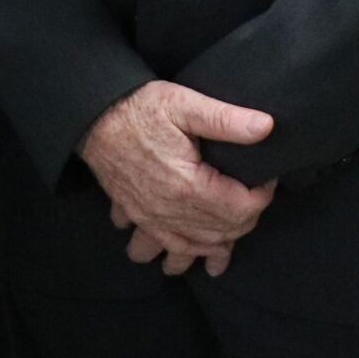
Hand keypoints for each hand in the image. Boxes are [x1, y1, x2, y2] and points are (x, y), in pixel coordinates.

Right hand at [79, 82, 275, 276]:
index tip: (266, 177)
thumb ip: (225, 118)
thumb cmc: (138, 109)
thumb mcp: (183, 104)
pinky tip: (185, 247)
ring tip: (226, 243)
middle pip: (221, 233)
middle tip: (254, 196)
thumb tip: (266, 126)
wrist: (92, 118)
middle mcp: (169, 212)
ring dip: (212, 249)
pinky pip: (159, 248)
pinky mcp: (135, 217)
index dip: (263, 196)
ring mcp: (150, 219)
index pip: (242, 209)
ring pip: (191, 250)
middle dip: (245, 220)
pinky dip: (177, 253)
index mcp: (188, 186)